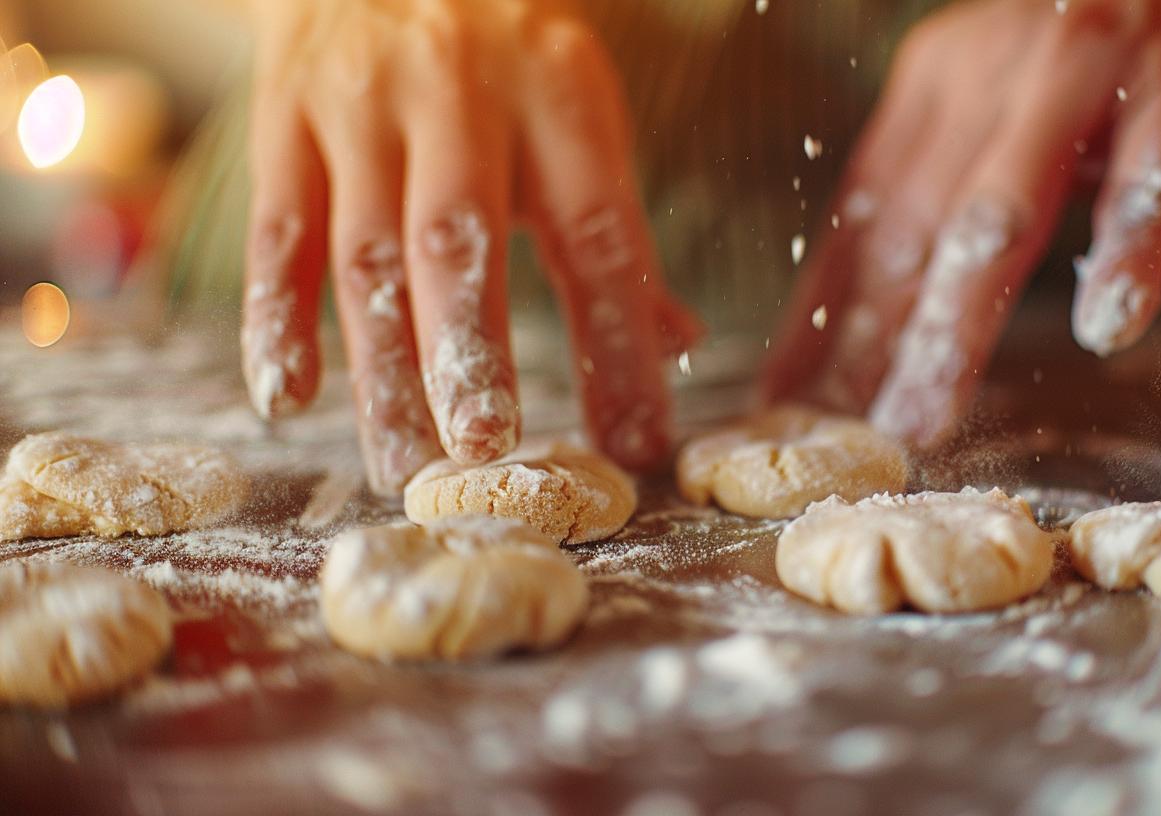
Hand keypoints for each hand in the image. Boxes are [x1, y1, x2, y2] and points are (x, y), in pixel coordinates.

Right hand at [241, 0, 701, 494]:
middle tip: (487, 453)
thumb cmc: (502, 58)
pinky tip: (289, 396)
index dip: (618, 340)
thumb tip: (675, 344)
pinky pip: (279, 230)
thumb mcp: (575, 116)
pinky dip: (276, 316)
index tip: (635, 440)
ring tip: (404, 464)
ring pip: (365, 250)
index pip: (596, 230)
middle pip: (462, 240)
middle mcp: (458, 92)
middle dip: (472, 354)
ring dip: (383, 368)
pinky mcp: (284, 117)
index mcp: (556, 92)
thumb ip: (613, 232)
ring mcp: (361, 105)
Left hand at [759, 0, 1160, 449]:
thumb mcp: (1004, 100)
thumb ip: (944, 189)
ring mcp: (1084, 70)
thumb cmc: (1111, 51)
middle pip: (915, 225)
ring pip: (1004, 213)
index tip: (788, 399)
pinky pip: (1149, 180)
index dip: (822, 312)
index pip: (863, 216)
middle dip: (874, 340)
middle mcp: (993, 70)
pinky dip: (1126, 253)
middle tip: (847, 435)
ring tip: (928, 410)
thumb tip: (869, 313)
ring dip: (959, 319)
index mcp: (939, 81)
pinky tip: (1105, 323)